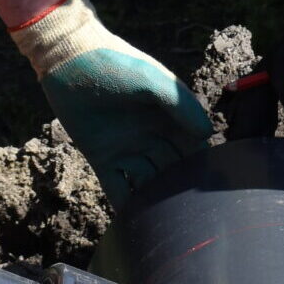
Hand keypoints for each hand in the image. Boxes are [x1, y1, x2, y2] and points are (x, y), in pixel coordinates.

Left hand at [11, 0, 212, 207]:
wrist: (69, 61)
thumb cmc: (115, 64)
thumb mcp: (152, 80)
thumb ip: (180, 104)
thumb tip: (206, 134)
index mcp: (171, 117)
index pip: (195, 146)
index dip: (203, 165)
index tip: (214, 187)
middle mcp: (153, 136)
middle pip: (174, 169)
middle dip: (181, 188)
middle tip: (193, 214)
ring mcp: (128, 149)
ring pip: (149, 182)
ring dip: (157, 200)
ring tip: (167, 223)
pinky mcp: (103, 158)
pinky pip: (118, 187)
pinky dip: (127, 204)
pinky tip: (137, 222)